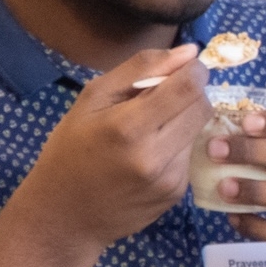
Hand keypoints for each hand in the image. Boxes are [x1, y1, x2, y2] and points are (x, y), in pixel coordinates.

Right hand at [17, 45, 208, 253]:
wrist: (63, 215)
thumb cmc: (70, 150)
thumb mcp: (92, 99)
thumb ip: (141, 69)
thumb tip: (189, 51)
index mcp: (127, 127)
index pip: (188, 87)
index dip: (194, 70)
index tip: (183, 68)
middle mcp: (154, 156)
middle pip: (202, 106)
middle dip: (191, 92)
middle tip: (163, 96)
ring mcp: (170, 179)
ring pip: (200, 130)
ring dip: (183, 120)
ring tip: (149, 128)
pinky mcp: (177, 194)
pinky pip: (190, 155)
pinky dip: (178, 146)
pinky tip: (149, 154)